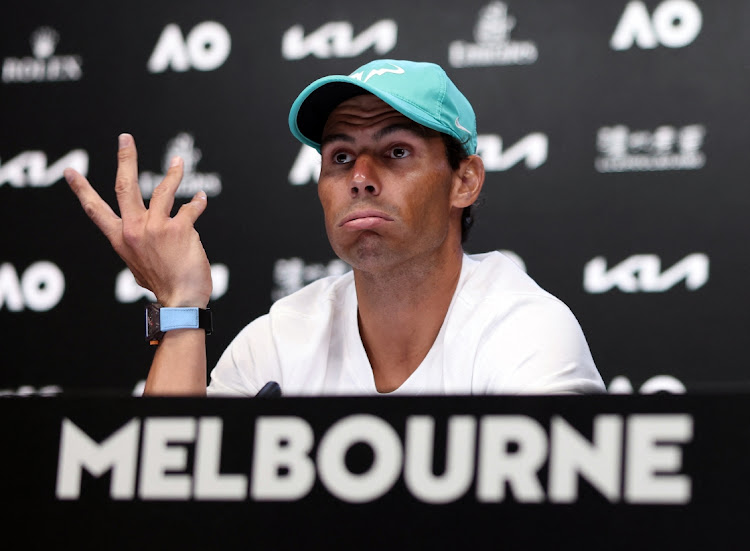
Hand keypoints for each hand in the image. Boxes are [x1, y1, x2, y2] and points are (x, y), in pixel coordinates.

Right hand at [64, 133, 212, 307]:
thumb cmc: (163, 285)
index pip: (95, 210)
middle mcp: (134, 230)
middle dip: (125, 158)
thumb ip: (137, 245)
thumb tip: (141, 237)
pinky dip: (197, 201)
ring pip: (163, 189)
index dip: (81, 190)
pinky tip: (200, 198)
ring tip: (177, 162)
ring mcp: (156, 228)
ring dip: (173, 173)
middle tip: (125, 138)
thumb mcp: (138, 266)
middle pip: (125, 185)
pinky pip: (190, 207)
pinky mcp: (178, 229)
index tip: (70, 172)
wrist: (181, 300)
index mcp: (120, 239)